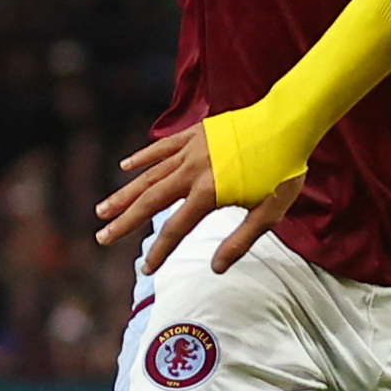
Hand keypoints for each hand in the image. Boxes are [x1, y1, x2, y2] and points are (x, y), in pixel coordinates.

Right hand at [94, 126, 306, 276]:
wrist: (287, 122)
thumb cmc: (283, 170)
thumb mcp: (269, 213)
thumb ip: (240, 240)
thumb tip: (216, 268)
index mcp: (209, 192)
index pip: (175, 228)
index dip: (159, 251)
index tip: (146, 268)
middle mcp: (192, 170)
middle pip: (151, 200)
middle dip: (125, 221)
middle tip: (102, 237)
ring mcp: (191, 149)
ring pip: (150, 175)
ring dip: (125, 193)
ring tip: (103, 210)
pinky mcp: (195, 133)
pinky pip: (162, 147)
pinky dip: (143, 157)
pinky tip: (125, 167)